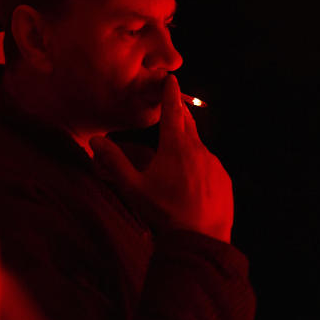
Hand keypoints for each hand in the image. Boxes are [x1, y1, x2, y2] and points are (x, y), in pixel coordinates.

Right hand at [89, 75, 233, 242]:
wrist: (201, 241)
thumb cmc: (164, 212)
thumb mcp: (133, 187)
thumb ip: (114, 161)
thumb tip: (94, 140)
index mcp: (175, 147)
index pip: (172, 111)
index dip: (170, 93)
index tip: (171, 78)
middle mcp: (198, 150)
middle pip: (187, 123)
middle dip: (178, 113)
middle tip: (171, 106)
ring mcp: (214, 164)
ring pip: (198, 147)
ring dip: (186, 146)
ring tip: (174, 162)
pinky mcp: (224, 179)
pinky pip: (209, 165)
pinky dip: (198, 166)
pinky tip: (189, 184)